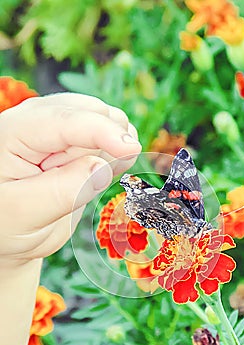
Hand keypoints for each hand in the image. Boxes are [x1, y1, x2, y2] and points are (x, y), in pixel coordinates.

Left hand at [0, 93, 140, 261]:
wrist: (12, 233)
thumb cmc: (7, 224)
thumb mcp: (23, 214)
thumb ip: (61, 192)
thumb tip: (102, 168)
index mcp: (14, 132)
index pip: (64, 120)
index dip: (102, 131)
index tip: (131, 149)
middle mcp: (38, 122)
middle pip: (92, 112)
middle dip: (107, 143)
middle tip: (90, 184)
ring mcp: (60, 130)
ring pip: (107, 122)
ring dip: (112, 152)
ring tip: (84, 183)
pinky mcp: (76, 143)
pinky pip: (110, 138)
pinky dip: (117, 154)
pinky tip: (102, 174)